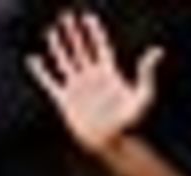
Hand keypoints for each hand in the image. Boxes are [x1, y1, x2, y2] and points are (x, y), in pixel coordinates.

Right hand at [27, 10, 162, 155]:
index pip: (100, 47)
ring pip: (66, 62)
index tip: (89, 17)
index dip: (95, 32)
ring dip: (59, 47)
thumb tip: (157, 50)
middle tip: (68, 16)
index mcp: (108, 74)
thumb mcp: (142, 96)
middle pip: (81, 50)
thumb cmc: (128, 123)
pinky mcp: (65, 100)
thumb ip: (147, 73)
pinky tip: (33, 59)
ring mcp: (77, 88)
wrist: (110, 144)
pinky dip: (40, 71)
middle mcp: (92, 78)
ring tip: (53, 31)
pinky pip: (49, 82)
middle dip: (75, 33)